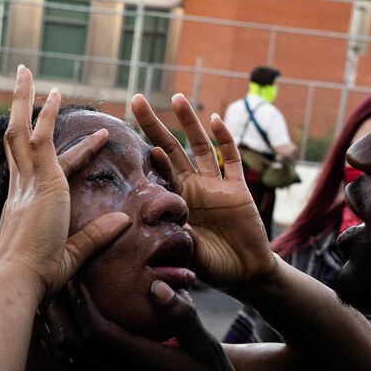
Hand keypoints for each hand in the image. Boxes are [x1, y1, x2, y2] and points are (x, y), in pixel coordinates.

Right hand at [0, 65, 130, 298]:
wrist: (19, 281)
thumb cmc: (39, 276)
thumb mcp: (75, 253)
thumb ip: (98, 234)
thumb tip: (124, 221)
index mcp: (24, 204)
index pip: (37, 166)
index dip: (47, 146)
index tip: (54, 131)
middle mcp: (20, 188)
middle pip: (15, 139)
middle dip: (18, 109)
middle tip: (21, 83)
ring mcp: (28, 183)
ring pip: (22, 131)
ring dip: (24, 99)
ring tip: (26, 71)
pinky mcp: (41, 183)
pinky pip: (42, 140)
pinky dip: (47, 115)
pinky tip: (56, 94)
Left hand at [40, 281, 247, 370]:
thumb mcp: (210, 350)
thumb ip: (183, 318)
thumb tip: (156, 285)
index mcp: (145, 364)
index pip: (99, 332)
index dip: (82, 304)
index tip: (76, 278)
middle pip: (74, 347)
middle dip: (59, 314)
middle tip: (54, 285)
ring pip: (68, 366)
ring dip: (55, 334)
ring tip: (51, 308)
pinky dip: (61, 358)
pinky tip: (62, 341)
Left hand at [132, 93, 276, 293]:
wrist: (245, 272)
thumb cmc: (211, 264)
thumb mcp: (187, 249)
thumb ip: (174, 231)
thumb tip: (153, 217)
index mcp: (177, 201)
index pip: (157, 171)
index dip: (145, 153)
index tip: (125, 133)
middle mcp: (194, 187)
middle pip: (172, 148)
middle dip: (155, 124)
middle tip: (137, 99)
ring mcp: (216, 185)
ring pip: (201, 147)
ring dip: (190, 122)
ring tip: (177, 98)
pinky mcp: (238, 189)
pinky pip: (232, 160)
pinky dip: (225, 139)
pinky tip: (215, 121)